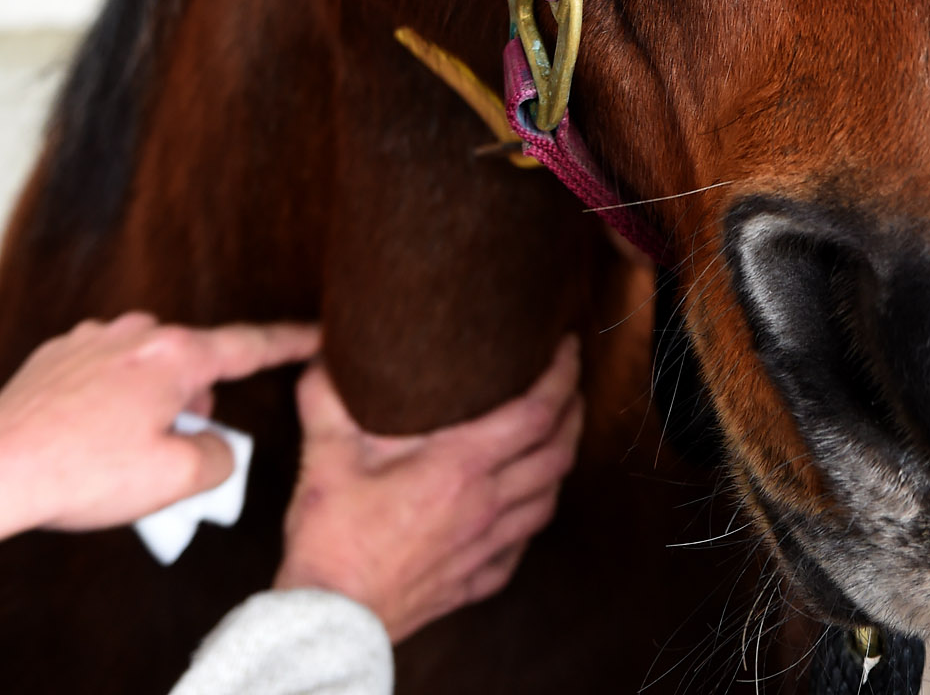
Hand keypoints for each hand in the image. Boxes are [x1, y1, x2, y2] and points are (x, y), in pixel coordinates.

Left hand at [0, 313, 319, 536]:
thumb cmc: (81, 472)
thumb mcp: (172, 480)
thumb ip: (217, 458)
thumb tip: (216, 445)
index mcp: (176, 355)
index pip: (249, 346)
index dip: (289, 343)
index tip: (317, 334)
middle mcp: (138, 333)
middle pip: (191, 368)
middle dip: (191, 408)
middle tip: (166, 460)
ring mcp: (94, 339)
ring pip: (145, 372)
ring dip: (146, 407)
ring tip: (112, 460)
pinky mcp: (58, 354)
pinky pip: (104, 374)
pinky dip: (106, 404)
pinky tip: (83, 442)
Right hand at [275, 336, 582, 641]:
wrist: (327, 619)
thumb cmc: (331, 537)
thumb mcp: (326, 454)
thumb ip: (326, 395)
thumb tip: (321, 351)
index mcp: (460, 467)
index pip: (536, 413)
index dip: (561, 375)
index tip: (567, 348)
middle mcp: (484, 505)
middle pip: (557, 453)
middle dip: (573, 412)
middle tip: (570, 384)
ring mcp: (483, 548)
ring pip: (548, 500)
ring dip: (561, 462)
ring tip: (558, 436)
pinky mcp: (472, 582)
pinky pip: (521, 546)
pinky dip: (532, 518)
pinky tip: (524, 507)